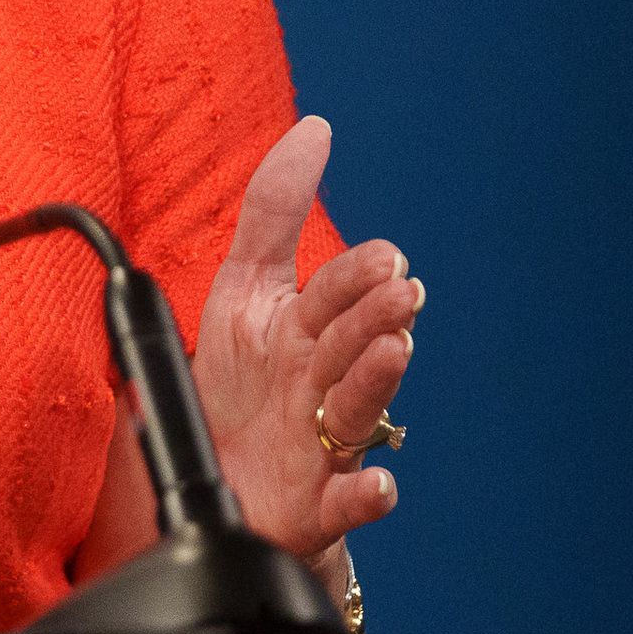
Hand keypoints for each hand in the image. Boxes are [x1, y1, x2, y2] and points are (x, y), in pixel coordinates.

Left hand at [193, 117, 419, 566]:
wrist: (234, 481)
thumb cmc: (244, 379)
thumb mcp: (246, 285)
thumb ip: (275, 209)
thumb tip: (315, 129)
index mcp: (306, 330)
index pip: (332, 294)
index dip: (353, 276)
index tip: (386, 258)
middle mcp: (322, 382)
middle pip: (350, 344)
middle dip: (373, 316)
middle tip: (398, 291)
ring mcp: (323, 443)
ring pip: (357, 409)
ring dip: (376, 379)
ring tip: (393, 349)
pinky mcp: (316, 504)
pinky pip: (347, 504)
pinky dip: (366, 496)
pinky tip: (379, 484)